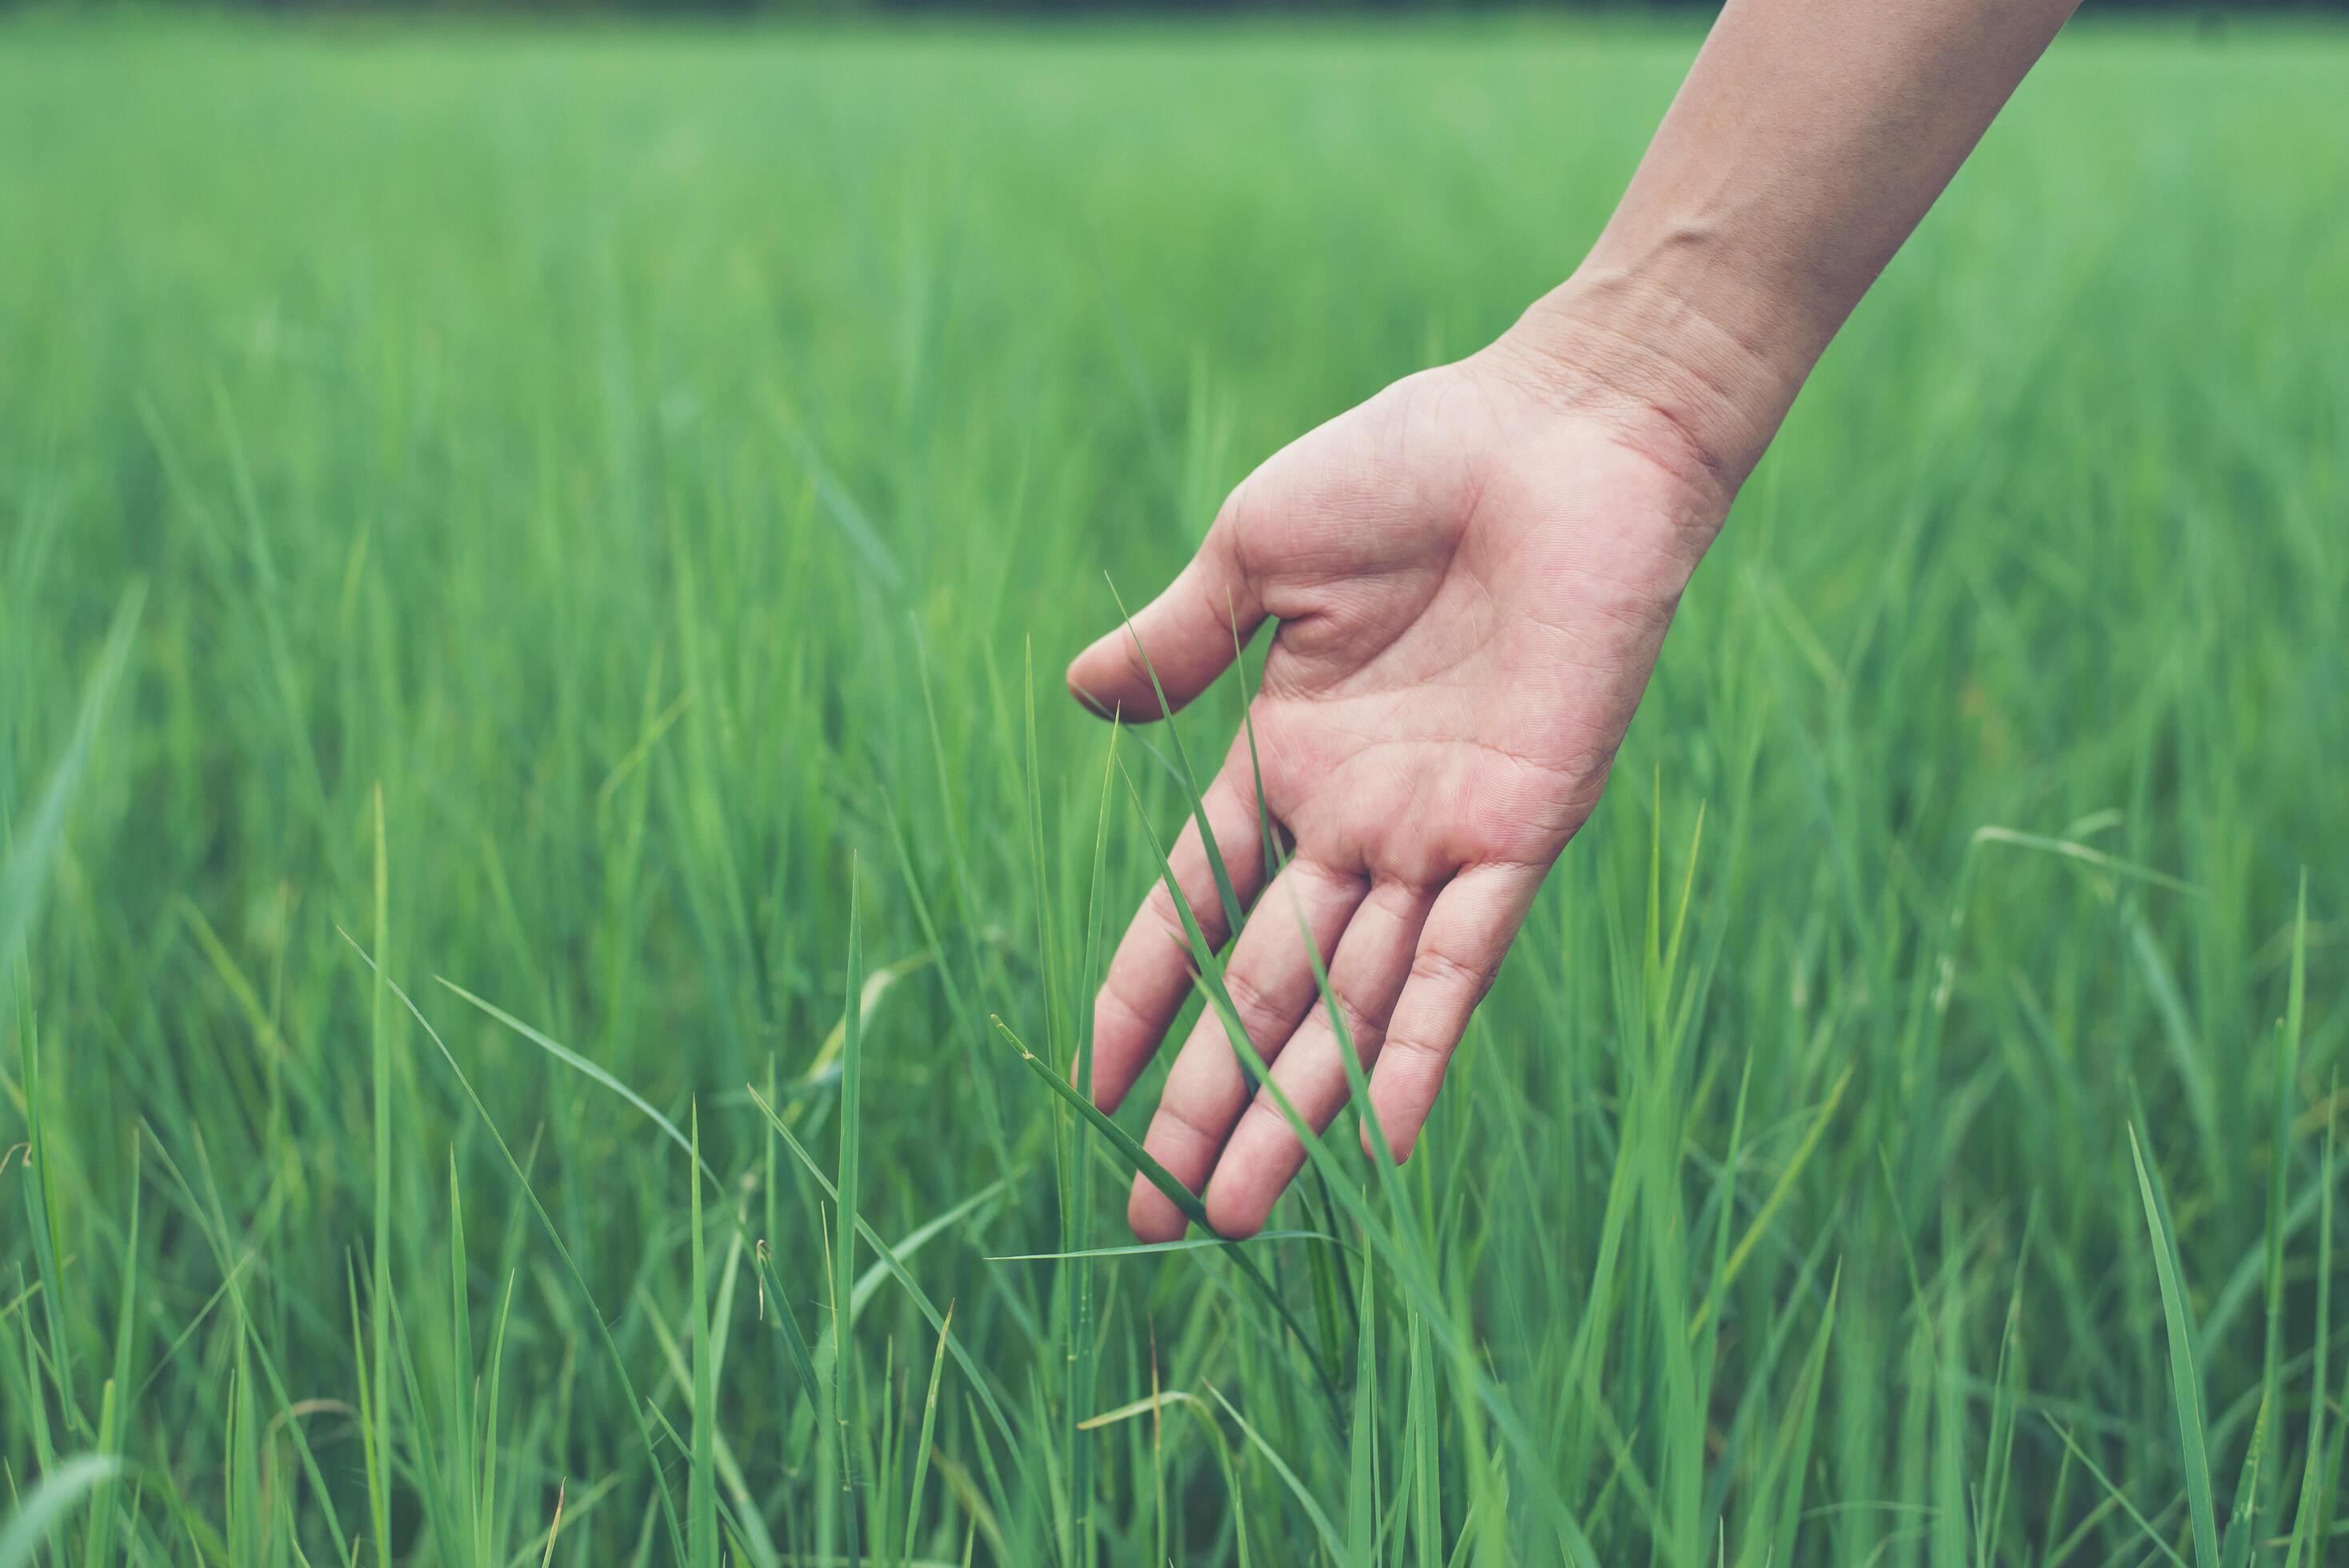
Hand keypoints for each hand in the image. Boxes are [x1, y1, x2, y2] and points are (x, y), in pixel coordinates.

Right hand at [1068, 327, 1738, 1240]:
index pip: (1195, 909)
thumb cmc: (1412, 463)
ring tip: (1234, 1217)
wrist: (1562, 429)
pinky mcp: (1522, 829)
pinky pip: (1462, 960)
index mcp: (1288, 757)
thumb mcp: (1258, 555)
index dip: (1142, 1001)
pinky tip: (1374, 1145)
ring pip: (1347, 1002)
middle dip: (1210, 1104)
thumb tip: (1079, 695)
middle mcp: (1359, 819)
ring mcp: (1438, 835)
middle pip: (1264, 990)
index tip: (1096, 1089)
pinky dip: (1417, 1047)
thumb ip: (1178, 642)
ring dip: (1292, 1110)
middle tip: (1160, 1218)